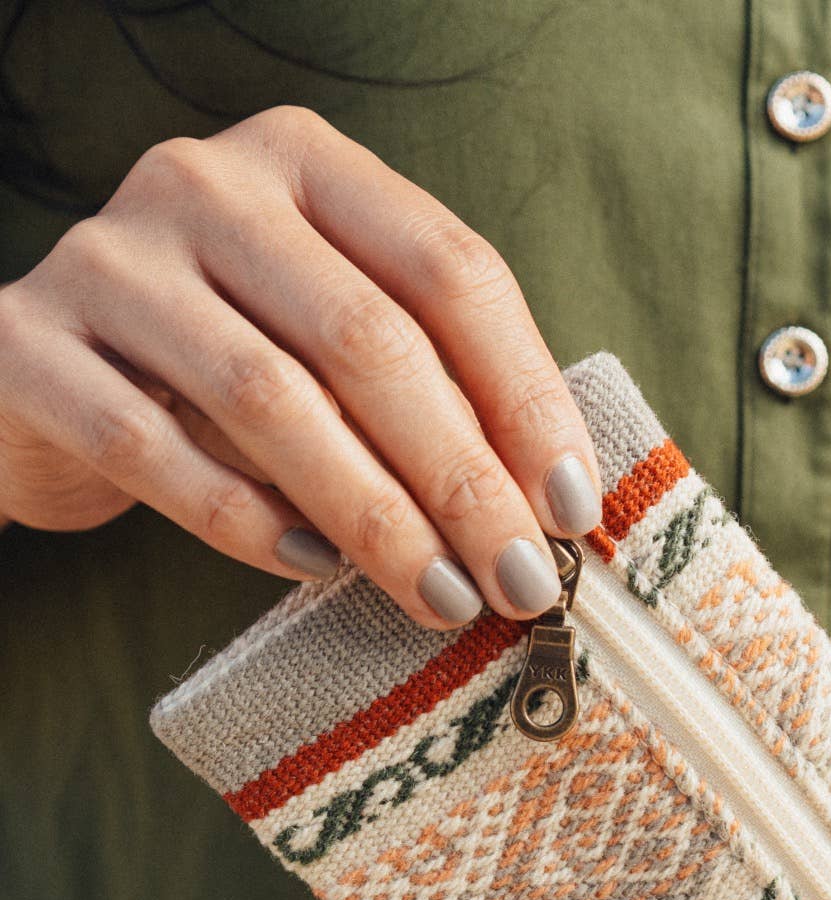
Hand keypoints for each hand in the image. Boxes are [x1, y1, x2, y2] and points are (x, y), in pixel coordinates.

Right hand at [0, 105, 604, 626]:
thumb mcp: (332, 347)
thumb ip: (426, 387)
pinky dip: (248, 523)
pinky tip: (314, 570)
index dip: (526, 397)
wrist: (42, 381)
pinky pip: (155, 450)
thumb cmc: (224, 369)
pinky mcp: (28, 345)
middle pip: (370, 340)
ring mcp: (110, 258)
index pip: (452, 271)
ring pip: (271, 398)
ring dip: (375, 518)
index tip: (572, 507)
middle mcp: (209, 186)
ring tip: (441, 596)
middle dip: (463, 477)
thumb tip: (548, 503)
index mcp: (310, 167)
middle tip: (519, 578)